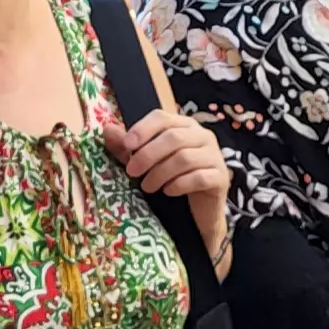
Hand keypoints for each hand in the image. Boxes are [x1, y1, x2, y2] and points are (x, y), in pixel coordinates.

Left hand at [101, 110, 229, 205]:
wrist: (198, 212)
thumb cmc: (171, 180)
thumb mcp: (145, 163)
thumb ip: (127, 147)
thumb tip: (107, 130)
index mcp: (184, 126)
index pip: (162, 117)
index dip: (143, 128)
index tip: (126, 145)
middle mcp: (203, 136)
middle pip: (173, 137)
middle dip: (148, 154)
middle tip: (131, 171)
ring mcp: (215, 156)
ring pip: (185, 158)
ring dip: (160, 173)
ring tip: (147, 186)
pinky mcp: (221, 178)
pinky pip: (199, 177)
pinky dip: (179, 185)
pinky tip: (168, 192)